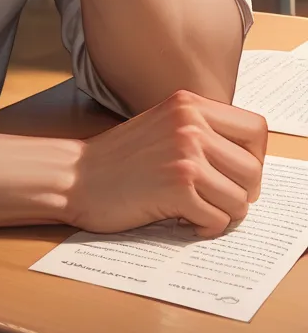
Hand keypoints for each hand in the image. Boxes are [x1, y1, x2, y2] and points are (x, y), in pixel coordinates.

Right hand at [66, 89, 266, 237]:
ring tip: (194, 209)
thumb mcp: (163, 124)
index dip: (253, 158)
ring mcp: (185, 156)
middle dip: (239, 193)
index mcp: (189, 104)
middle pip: (253, 170)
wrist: (76, 176)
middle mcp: (190, 124)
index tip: (233, 173)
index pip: (256, 129)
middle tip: (213, 199)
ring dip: (221, 213)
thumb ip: (201, 130)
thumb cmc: (118, 158)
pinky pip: (218, 221)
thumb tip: (248, 161)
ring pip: (240, 200)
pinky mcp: (177, 189)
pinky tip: (181, 219)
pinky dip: (204, 228)